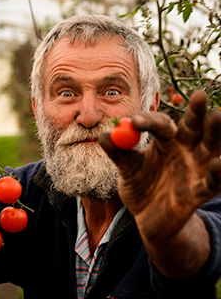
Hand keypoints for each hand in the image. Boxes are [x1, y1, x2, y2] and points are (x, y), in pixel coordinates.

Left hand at [99, 90, 220, 241]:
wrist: (147, 217)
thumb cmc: (139, 185)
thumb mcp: (126, 168)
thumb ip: (116, 152)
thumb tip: (104, 135)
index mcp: (166, 140)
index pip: (161, 124)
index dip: (150, 121)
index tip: (135, 121)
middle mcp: (185, 149)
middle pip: (194, 128)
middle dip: (197, 113)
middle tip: (199, 96)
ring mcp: (196, 169)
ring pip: (210, 148)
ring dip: (215, 133)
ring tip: (217, 116)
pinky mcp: (200, 192)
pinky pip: (212, 182)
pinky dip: (217, 173)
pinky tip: (219, 163)